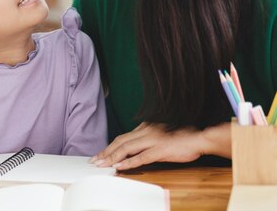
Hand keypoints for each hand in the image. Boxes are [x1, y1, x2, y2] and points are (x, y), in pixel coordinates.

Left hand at [90, 122, 228, 170]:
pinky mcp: (160, 150)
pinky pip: (141, 157)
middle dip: (106, 151)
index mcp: (145, 127)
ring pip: (126, 148)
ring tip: (102, 164)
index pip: (122, 137)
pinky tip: (120, 166)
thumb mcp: (160, 135)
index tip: (100, 154)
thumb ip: (146, 140)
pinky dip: (128, 162)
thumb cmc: (181, 138)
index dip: (109, 146)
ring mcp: (152, 140)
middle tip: (95, 160)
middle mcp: (146, 131)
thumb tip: (133, 150)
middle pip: (120, 141)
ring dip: (112, 157)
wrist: (199, 138)